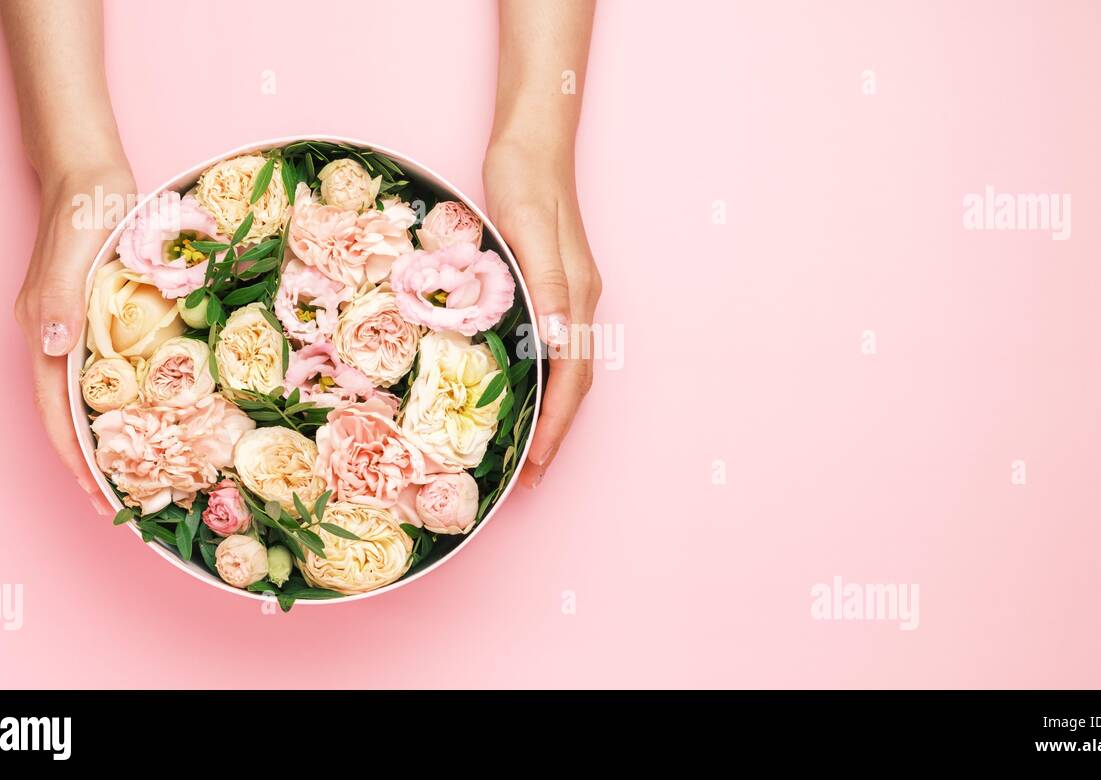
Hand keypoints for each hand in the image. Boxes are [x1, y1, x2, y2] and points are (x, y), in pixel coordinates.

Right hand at [14, 163, 135, 512]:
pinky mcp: (94, 316)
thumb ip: (62, 298)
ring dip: (105, 436)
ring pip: (84, 397)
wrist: (90, 173)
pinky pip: (102, 372)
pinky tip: (148, 414)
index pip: (57, 412)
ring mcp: (73, 327)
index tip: (98, 497)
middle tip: (124, 501)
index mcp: (46, 331)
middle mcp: (54, 336)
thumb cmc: (86, 207)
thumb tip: (53, 347)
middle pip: (67, 414)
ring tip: (137, 472)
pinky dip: (119, 402)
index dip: (76, 457)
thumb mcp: (77, 249)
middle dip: (90, 461)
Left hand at [484, 140, 601, 487]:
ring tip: (525, 448)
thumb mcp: (527, 230)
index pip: (572, 376)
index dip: (556, 425)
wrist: (532, 143)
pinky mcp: (553, 287)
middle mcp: (580, 302)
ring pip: (568, 369)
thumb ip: (546, 285)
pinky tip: (519, 390)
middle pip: (577, 382)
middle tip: (527, 475)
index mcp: (577, 296)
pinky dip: (542, 381)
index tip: (535, 464)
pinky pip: (554, 348)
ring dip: (551, 412)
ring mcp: (570, 295)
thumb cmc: (523, 181)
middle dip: (557, 432)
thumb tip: (559, 342)